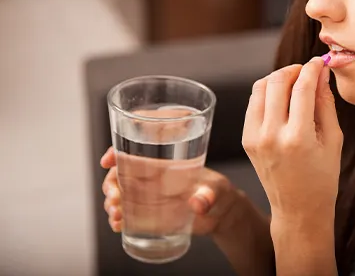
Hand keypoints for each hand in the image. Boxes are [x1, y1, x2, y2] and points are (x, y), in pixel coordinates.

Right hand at [100, 147, 239, 235]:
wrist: (222, 215)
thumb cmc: (220, 194)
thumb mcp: (217, 191)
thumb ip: (208, 196)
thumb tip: (198, 203)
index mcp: (166, 166)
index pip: (135, 153)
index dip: (117, 154)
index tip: (107, 161)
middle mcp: (153, 180)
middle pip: (121, 176)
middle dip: (110, 184)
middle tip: (115, 198)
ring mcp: (150, 198)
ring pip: (120, 196)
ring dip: (111, 204)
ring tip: (116, 215)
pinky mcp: (151, 215)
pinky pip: (127, 215)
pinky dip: (118, 219)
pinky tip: (118, 226)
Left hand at [241, 57, 342, 222]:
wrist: (298, 209)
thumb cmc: (322, 178)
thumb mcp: (333, 140)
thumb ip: (326, 103)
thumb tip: (321, 73)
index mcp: (298, 138)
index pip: (302, 87)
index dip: (312, 69)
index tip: (319, 62)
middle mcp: (272, 136)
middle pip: (276, 82)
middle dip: (293, 69)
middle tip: (306, 70)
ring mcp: (255, 137)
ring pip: (260, 88)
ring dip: (278, 78)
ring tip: (294, 81)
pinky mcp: (247, 139)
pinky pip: (254, 104)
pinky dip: (266, 93)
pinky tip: (281, 97)